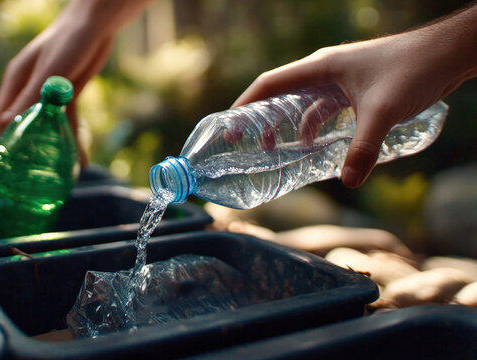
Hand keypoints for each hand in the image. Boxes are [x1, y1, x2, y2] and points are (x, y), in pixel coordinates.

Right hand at [0, 0, 154, 165]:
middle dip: (18, 152)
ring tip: (48, 177)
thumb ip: (30, 97)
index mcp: (16, 81)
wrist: (97, 24)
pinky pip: (67, 122)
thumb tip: (4, 124)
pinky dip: (71, 140)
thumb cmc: (69, 41)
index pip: (0, 118)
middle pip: (21, 126)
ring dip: (48, 150)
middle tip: (16, 179)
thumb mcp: (49, 72)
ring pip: (45, 128)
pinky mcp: (68, 94)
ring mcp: (49, 93)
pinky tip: (78, 160)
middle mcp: (29, 89)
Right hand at [233, 4, 475, 187]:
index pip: (269, 84)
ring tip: (277, 151)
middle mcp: (324, 71)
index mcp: (320, 67)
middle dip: (261, 120)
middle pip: (280, 95)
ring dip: (287, 126)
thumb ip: (363, 148)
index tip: (229, 127)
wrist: (448, 54)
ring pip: (302, 104)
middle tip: (247, 146)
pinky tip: (315, 146)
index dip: (245, 105)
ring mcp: (339, 80)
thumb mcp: (383, 112)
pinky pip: (324, 109)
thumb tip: (347, 182)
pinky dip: (315, 127)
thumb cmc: (413, 70)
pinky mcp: (354, 89)